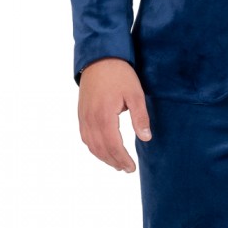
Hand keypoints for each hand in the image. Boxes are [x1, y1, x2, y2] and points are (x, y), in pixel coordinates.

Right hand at [77, 57, 151, 171]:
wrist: (99, 58)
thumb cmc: (119, 75)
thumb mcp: (135, 94)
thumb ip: (140, 117)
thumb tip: (146, 138)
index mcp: (105, 116)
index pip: (113, 146)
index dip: (122, 159)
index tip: (132, 167)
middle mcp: (91, 119)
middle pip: (101, 149)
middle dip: (114, 162)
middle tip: (127, 169)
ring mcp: (83, 117)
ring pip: (91, 145)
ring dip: (103, 157)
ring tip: (116, 164)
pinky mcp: (81, 113)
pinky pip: (85, 136)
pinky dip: (93, 148)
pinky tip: (102, 150)